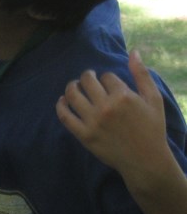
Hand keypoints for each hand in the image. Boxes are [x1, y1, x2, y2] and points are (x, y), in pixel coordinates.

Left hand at [56, 51, 171, 184]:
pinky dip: (60, 105)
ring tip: (75, 86)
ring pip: (72, 95)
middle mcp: (105, 107)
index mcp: (123, 96)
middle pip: (87, 81)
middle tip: (88, 78)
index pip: (106, 76)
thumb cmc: (152, 129)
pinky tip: (62, 100)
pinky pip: (65, 116)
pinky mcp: (83, 135)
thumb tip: (133, 52)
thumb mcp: (153, 100)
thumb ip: (142, 75)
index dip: (108, 78)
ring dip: (71, 86)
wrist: (146, 161)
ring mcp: (92, 121)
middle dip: (87, 76)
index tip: (110, 84)